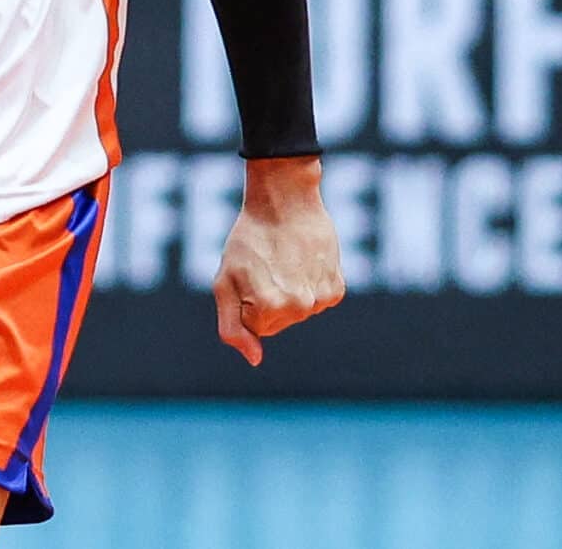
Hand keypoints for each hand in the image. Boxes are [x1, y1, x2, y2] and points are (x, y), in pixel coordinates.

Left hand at [212, 156, 344, 365]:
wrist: (285, 201)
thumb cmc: (248, 240)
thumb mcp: (224, 281)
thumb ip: (232, 327)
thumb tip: (254, 359)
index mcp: (268, 308)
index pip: (254, 328)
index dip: (245, 301)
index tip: (247, 275)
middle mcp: (299, 308)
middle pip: (277, 323)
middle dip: (266, 300)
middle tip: (265, 266)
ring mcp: (321, 299)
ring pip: (298, 313)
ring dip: (288, 292)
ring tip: (283, 261)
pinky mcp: (337, 289)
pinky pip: (317, 301)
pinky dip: (308, 285)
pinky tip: (303, 262)